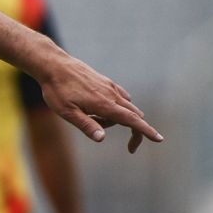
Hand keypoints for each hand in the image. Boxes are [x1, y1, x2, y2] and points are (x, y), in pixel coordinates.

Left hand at [38, 54, 162, 151]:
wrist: (53, 65)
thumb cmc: (57, 90)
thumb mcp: (66, 112)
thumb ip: (86, 125)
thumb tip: (102, 139)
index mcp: (104, 105)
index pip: (132, 121)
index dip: (146, 131)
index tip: (159, 139)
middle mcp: (111, 95)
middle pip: (134, 116)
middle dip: (135, 131)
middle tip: (130, 148)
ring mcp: (110, 87)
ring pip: (126, 107)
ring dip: (119, 119)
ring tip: (90, 118)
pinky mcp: (105, 82)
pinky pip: (120, 97)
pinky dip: (117, 107)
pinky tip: (97, 109)